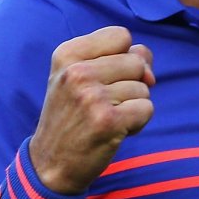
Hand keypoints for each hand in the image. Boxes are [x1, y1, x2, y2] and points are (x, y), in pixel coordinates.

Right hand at [28, 26, 154, 194]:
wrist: (50, 163)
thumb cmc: (72, 116)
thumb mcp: (79, 77)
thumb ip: (118, 57)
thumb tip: (148, 65)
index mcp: (67, 54)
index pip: (121, 35)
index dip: (124, 56)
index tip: (106, 77)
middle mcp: (77, 72)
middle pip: (137, 61)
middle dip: (131, 84)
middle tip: (105, 104)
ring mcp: (92, 97)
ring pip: (143, 88)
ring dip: (133, 106)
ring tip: (106, 118)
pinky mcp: (108, 121)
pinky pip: (147, 109)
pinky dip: (138, 123)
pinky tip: (115, 131)